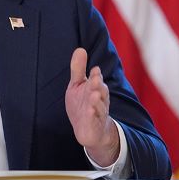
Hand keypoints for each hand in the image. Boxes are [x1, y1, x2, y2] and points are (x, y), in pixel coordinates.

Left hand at [65, 47, 119, 166]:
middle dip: (98, 85)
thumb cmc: (83, 105)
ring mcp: (98, 114)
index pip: (97, 81)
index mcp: (96, 89)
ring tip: (94, 95)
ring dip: (97, 101)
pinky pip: (94, 121)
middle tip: (95, 79)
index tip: (94, 70)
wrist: (90, 130)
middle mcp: (99, 100)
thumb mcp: (78, 86)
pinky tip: (89, 111)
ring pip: (99, 106)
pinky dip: (92, 116)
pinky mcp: (94, 126)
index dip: (96, 76)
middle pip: (100, 92)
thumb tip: (80, 48)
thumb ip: (78, 69)